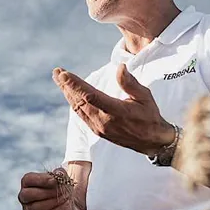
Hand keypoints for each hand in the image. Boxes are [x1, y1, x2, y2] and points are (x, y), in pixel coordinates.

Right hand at [18, 170, 74, 209]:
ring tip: (65, 197)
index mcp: (27, 182)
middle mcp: (24, 197)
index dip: (41, 180)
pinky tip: (66, 204)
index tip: (54, 180)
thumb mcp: (61, 177)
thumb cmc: (59, 187)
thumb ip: (60, 173)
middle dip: (46, 192)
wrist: (65, 202)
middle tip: (60, 190)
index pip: (28, 180)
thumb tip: (59, 174)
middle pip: (28, 195)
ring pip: (36, 208)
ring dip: (53, 202)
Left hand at [53, 64, 174, 154]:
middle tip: (57, 71)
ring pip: (78, 108)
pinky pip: (81, 115)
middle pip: (79, 101)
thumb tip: (120, 67)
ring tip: (59, 80)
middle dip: (66, 85)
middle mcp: (104, 121)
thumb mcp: (145, 97)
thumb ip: (130, 83)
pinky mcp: (97, 131)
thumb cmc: (150, 116)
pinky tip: (69, 94)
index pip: (90, 96)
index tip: (64, 74)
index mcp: (116, 112)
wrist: (152, 141)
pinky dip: (74, 102)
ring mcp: (99, 128)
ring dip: (67, 93)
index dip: (75, 84)